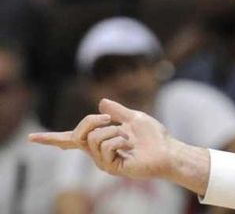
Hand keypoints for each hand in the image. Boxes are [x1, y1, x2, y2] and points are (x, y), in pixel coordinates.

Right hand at [29, 99, 210, 194]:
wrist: (168, 150)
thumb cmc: (154, 137)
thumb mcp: (133, 117)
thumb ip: (116, 111)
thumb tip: (101, 103)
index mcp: (100, 141)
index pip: (71, 140)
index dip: (51, 139)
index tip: (31, 138)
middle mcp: (97, 152)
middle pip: (78, 133)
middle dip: (92, 121)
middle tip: (111, 120)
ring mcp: (103, 161)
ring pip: (93, 138)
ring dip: (113, 131)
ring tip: (128, 137)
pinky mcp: (111, 168)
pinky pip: (106, 146)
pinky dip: (120, 139)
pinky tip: (130, 145)